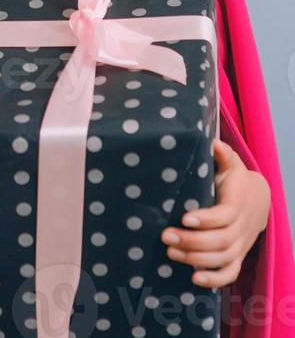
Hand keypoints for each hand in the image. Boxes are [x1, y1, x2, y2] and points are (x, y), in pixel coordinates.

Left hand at [160, 138, 270, 288]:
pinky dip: (214, 280)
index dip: (206, 219)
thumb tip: (213, 142)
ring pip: (222, 258)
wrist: (257, 199)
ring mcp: (241, 244)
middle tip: (165, 236)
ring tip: (170, 252)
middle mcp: (241, 227)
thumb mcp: (231, 163)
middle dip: (192, 241)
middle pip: (220, 241)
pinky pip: (230, 273)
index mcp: (238, 203)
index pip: (224, 216)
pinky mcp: (238, 256)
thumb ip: (222, 154)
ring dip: (196, 259)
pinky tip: (194, 279)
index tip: (184, 217)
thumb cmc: (235, 179)